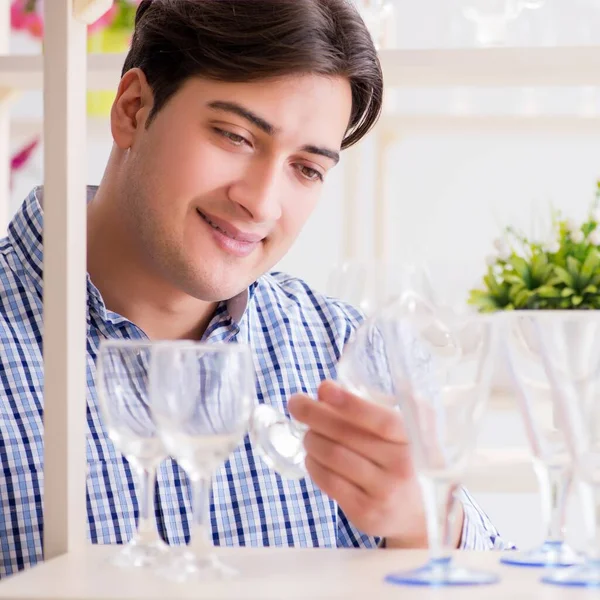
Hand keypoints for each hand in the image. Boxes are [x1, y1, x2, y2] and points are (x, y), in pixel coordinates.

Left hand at [288, 380, 463, 548]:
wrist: (421, 515)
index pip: (380, 420)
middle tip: (296, 403)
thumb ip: (370, 407)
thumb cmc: (404, 459)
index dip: (350, 402)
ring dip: (312, 439)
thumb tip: (325, 389)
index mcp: (414, 439)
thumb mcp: (402, 430)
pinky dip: (313, 464)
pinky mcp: (366, 512)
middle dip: (314, 414)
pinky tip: (313, 457)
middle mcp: (403, 466)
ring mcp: (384, 491)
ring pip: (333, 456)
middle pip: (347, 435)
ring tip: (308, 433)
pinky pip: (329, 482)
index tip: (324, 388)